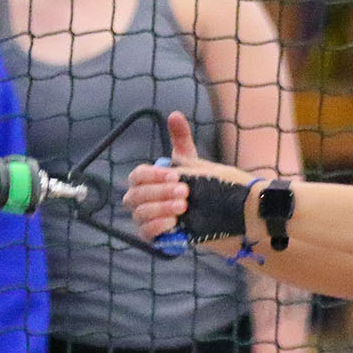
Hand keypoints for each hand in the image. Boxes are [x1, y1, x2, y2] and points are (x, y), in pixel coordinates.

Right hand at [125, 112, 255, 240]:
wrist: (217, 212)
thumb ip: (181, 139)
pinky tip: (175, 222)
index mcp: (146, 181)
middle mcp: (141, 200)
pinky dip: (157, 227)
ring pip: (140, 214)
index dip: (154, 176)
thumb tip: (174, 114)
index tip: (175, 176)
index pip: (138, 176)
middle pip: (135, 196)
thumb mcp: (191, 162)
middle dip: (159, 193)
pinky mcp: (154, 237)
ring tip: (183, 207)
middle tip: (184, 191)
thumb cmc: (198, 185)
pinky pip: (145, 234)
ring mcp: (145, 219)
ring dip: (160, 209)